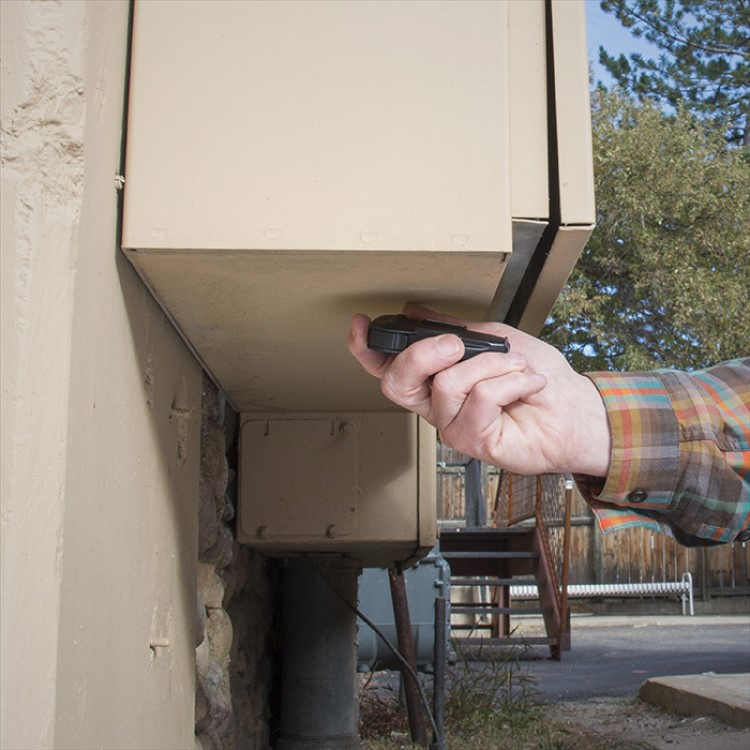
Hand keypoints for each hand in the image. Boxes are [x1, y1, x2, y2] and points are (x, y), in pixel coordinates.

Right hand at [348, 304, 610, 476]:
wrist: (574, 407)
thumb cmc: (538, 376)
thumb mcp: (493, 339)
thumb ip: (453, 328)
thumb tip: (415, 311)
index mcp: (436, 379)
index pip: (388, 369)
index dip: (367, 350)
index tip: (362, 324)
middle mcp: (438, 405)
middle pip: (397, 383)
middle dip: (423, 354)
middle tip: (456, 344)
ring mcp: (454, 426)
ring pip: (447, 385)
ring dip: (490, 365)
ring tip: (517, 366)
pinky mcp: (475, 442)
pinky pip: (479, 401)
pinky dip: (509, 382)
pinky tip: (527, 383)